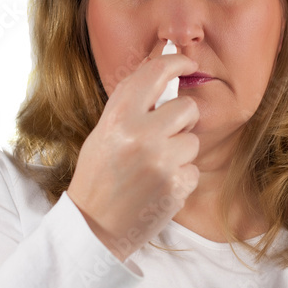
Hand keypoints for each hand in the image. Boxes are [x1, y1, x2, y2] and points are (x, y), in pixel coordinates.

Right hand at [68, 40, 200, 261]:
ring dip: (180, 153)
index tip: (187, 62)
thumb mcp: (104, 131)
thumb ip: (130, 101)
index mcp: (118, 117)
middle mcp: (140, 135)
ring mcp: (160, 162)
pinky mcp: (176, 187)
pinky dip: (180, 178)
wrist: (94, 227)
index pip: (155, 73)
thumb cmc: (99, 175)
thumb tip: (157, 61)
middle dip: (181, 120)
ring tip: (154, 168)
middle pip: (187, 108)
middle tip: (163, 135)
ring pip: (193, 141)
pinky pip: (193, 170)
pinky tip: (158, 187)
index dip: (176, 61)